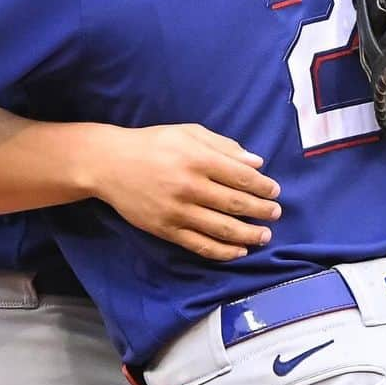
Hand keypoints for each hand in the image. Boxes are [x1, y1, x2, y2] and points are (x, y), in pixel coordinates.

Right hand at [85, 123, 280, 261]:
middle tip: (276, 213)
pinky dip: (223, 251)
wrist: (109, 164)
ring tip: (264, 235)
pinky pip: (200, 245)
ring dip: (249, 234)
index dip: (263, 186)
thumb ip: (223, 146)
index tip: (274, 191)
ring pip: (222, 228)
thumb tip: (256, 162)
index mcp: (196, 158)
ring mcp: (177, 211)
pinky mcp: (166, 230)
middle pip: (236, 203)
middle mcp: (189, 186)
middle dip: (261, 211)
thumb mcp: (188, 133)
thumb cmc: (152, 144)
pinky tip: (239, 250)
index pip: (241, 176)